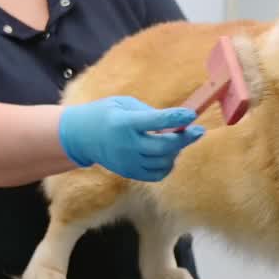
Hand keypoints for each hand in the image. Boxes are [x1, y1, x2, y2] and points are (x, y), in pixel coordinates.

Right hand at [58, 96, 203, 181]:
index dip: (177, 118)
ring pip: (163, 162)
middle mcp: (127, 145)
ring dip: (176, 151)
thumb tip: (176, 122)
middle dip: (185, 138)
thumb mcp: (124, 104)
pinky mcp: (129, 172)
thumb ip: (150, 113)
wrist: (80, 136)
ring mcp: (128, 162)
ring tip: (175, 140)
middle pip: (164, 146)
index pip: (156, 121)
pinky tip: (166, 154)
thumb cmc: (106, 114)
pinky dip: (167, 165)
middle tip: (197, 131)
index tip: (192, 115)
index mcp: (124, 123)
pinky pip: (157, 174)